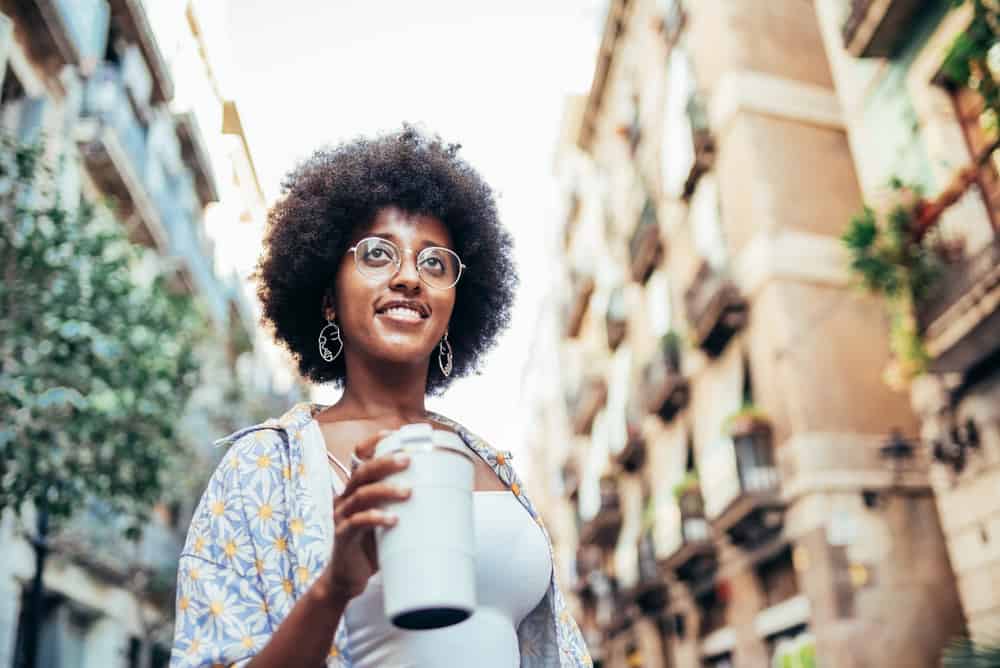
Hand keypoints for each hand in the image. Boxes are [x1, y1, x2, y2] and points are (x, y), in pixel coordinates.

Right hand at [321, 430, 410, 601]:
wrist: (348, 579)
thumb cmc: (372, 547)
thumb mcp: (389, 520)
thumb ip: (405, 508)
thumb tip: (447, 499)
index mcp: (356, 490)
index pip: (359, 459)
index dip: (372, 444)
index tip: (393, 434)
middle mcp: (345, 499)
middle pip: (362, 472)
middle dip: (386, 462)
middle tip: (409, 460)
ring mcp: (342, 517)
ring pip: (361, 495)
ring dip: (385, 490)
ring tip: (408, 491)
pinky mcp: (343, 537)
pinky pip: (357, 523)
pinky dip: (375, 518)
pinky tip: (392, 520)